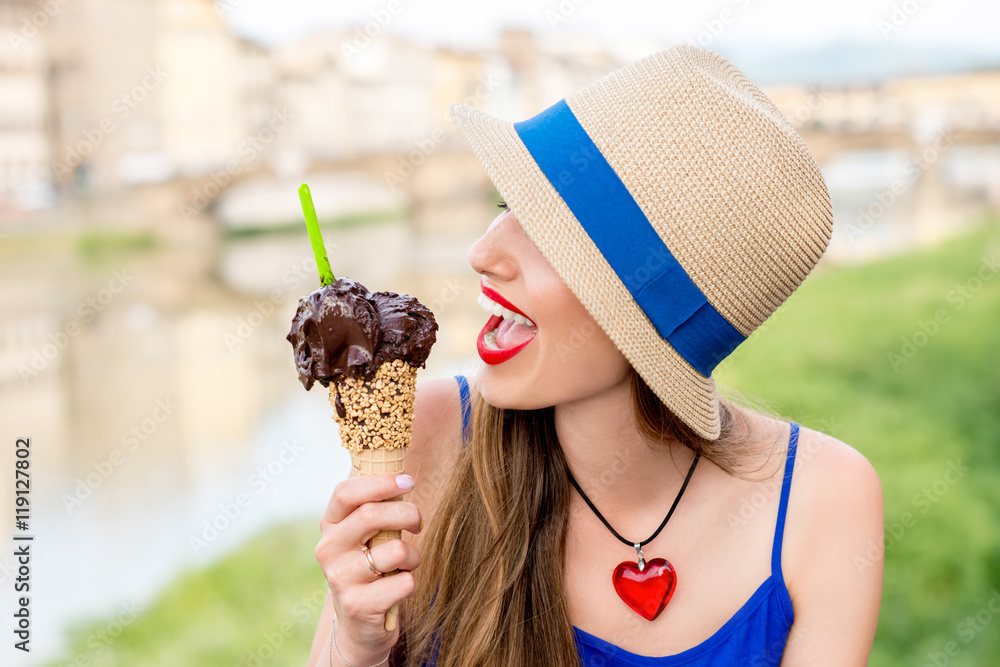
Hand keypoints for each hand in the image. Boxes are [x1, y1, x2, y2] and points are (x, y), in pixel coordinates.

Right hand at [316, 472, 422, 663]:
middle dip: (407, 514)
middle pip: (371, 514)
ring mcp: (340, 579)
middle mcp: (328, 550)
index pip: (346, 491)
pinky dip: (411, 582)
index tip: (409, 481)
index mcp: (330, 525)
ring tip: (407, 563)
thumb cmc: (371, 568)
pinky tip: (399, 588)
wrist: (360, 625)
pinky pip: (404, 582)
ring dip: (413, 554)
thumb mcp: (366, 536)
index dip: (381, 482)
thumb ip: (376, 506)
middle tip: (418, 523)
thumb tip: (403, 470)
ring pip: (394, 550)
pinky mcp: (358, 606)